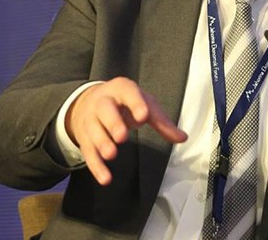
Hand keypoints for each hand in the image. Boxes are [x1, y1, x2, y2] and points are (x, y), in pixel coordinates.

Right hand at [65, 76, 186, 184]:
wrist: (89, 102)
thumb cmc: (124, 103)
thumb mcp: (144, 104)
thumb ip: (162, 121)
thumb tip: (182, 137)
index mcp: (121, 90)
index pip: (129, 92)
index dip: (136, 103)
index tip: (144, 116)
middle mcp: (103, 102)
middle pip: (105, 110)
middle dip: (113, 122)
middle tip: (122, 136)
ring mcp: (91, 119)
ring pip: (93, 130)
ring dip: (102, 143)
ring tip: (112, 154)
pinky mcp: (84, 138)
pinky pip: (88, 152)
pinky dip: (96, 166)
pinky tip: (105, 178)